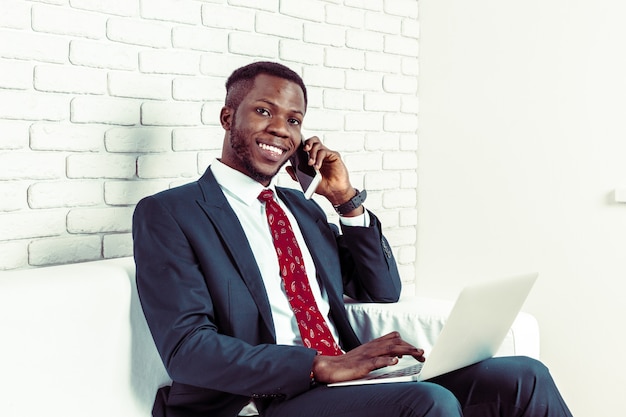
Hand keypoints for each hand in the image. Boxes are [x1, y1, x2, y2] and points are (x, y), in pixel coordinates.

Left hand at [286, 136, 361, 213]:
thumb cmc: (323, 186)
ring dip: (312, 153)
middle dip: (307, 142)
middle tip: (304, 149)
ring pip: (318, 145)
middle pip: (313, 140)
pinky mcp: (334, 156)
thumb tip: (287, 168)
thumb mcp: (307, 180)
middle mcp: (320, 154)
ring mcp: (327, 154)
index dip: (301, 145)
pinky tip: (317, 166)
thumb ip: (297, 175)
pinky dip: (319, 158)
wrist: (334, 192)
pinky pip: (325, 152)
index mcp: (313, 157)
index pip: (307, 146)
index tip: (296, 149)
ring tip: (310, 163)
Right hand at [311, 332, 425, 383]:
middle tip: (423, 354)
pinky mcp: (362, 364)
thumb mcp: (366, 355)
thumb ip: (379, 353)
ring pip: (389, 348)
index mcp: (373, 344)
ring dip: (405, 350)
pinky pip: (376, 360)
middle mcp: (372, 347)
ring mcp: (367, 354)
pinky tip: (395, 361)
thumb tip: (396, 355)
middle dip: (411, 347)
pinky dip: (386, 360)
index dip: (407, 343)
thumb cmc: (348, 363)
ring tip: (418, 354)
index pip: (394, 338)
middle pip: (395, 341)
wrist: (330, 367)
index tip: (419, 352)